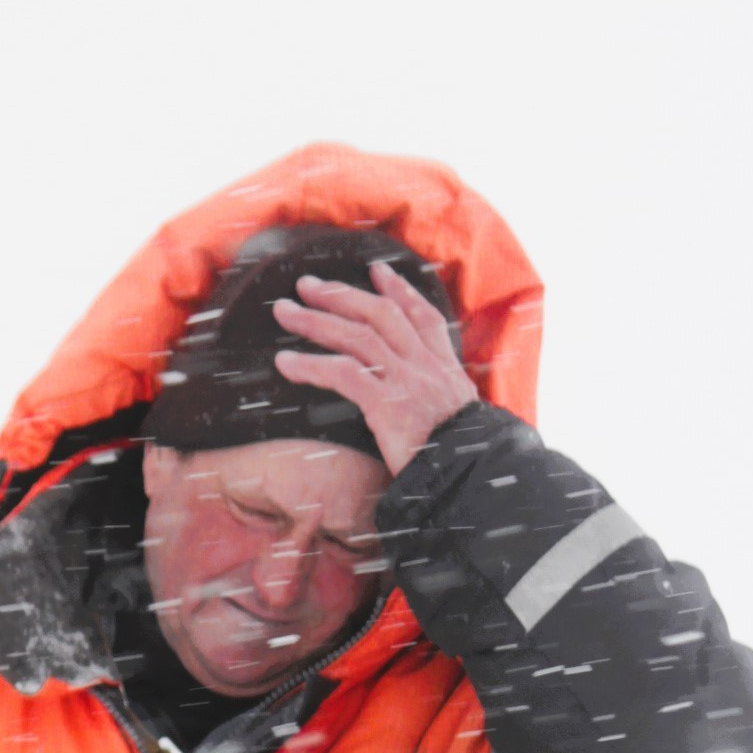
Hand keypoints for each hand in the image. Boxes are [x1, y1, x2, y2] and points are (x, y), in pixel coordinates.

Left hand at [271, 259, 478, 476]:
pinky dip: (310, 365)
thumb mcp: (459, 427)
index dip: (401, 291)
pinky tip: (285, 363)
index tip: (378, 271)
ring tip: (284, 311)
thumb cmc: (457, 464)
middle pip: (382, 315)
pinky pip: (343, 373)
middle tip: (307, 283)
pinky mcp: (388, 404)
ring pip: (357, 336)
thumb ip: (437, 410)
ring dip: (316, 320)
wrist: (469, 481)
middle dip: (342, 294)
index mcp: (445, 370)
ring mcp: (408, 381)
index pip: (424, 318)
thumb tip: (423, 417)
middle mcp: (427, 367)